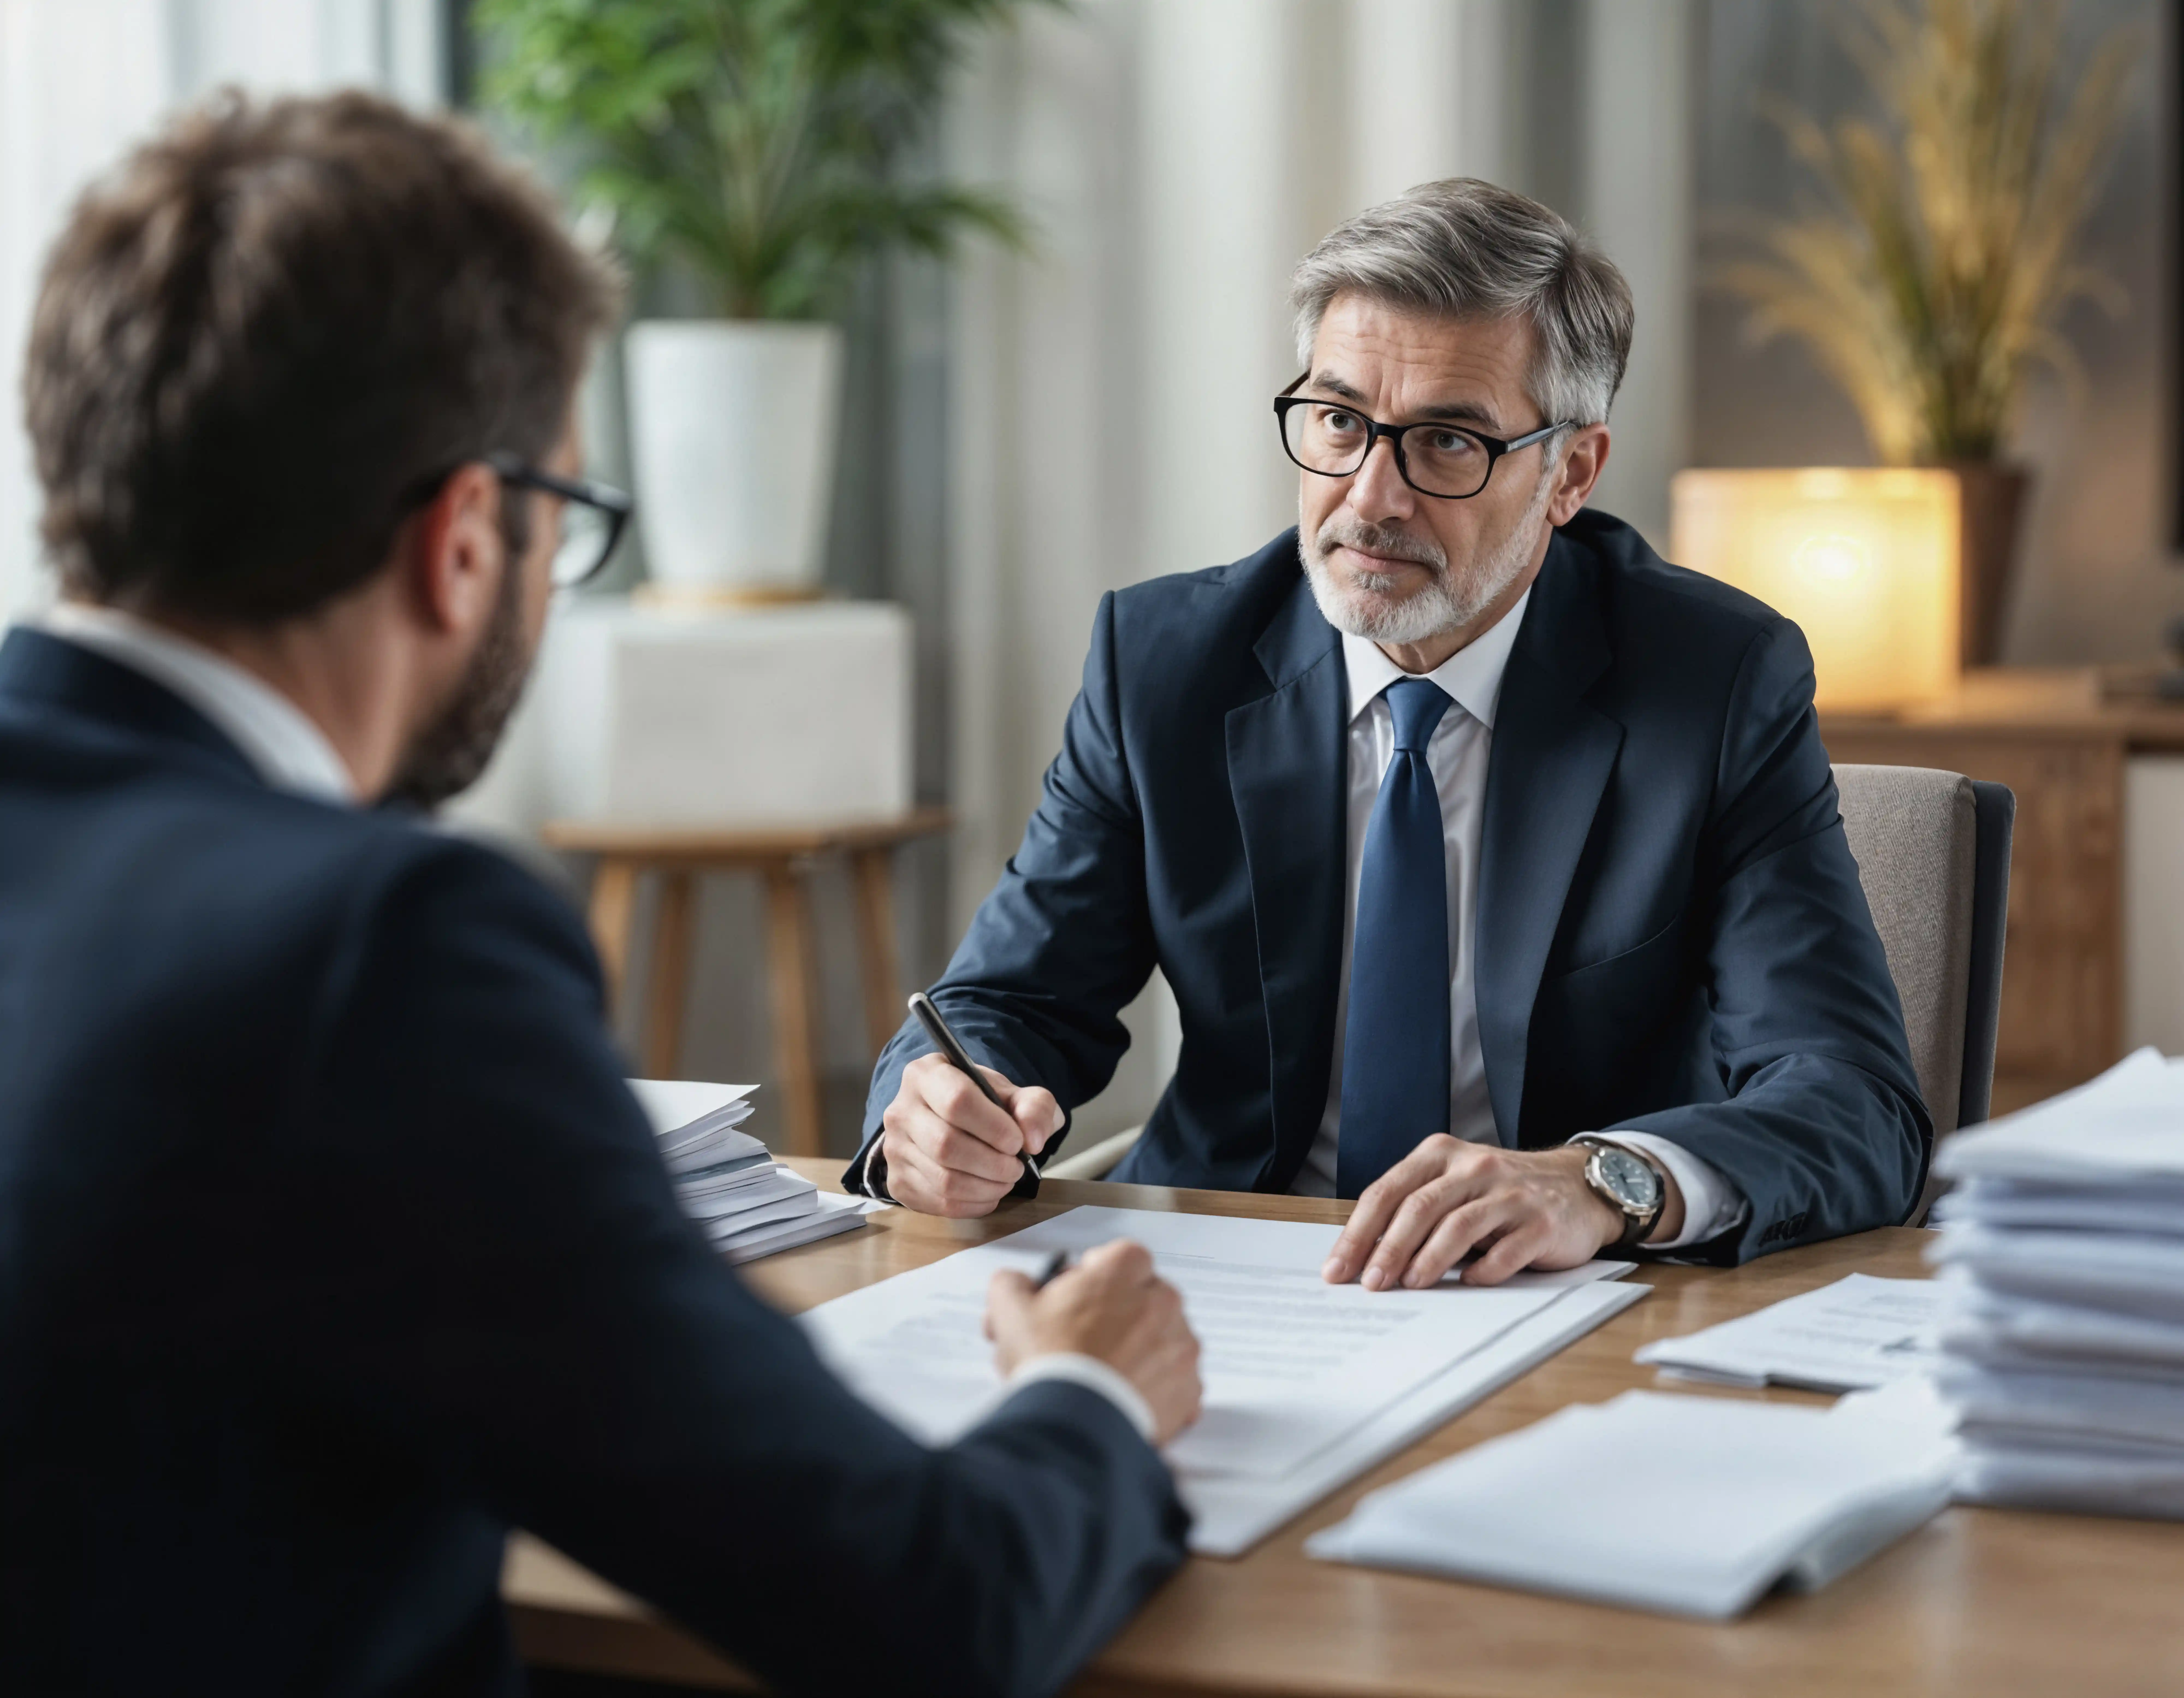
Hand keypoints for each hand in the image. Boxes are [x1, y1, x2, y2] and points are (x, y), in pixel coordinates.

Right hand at [880, 1052, 1062, 1218]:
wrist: (955, 1123)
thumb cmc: (985, 1106)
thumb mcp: (1017, 1095)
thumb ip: (1034, 1108)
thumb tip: (1033, 1140)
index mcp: (927, 1074)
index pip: (957, 1101)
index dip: (994, 1127)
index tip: (1017, 1141)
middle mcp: (901, 1109)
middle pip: (946, 1145)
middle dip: (993, 1164)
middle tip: (1016, 1167)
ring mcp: (894, 1148)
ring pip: (943, 1180)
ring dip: (986, 1187)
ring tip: (1006, 1180)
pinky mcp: (897, 1182)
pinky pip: (939, 1203)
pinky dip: (974, 1205)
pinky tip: (989, 1193)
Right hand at [986, 1239, 1202, 1445]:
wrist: (1073, 1427)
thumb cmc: (1048, 1363)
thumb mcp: (1010, 1310)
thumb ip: (1013, 1283)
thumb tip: (1017, 1284)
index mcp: (1125, 1271)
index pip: (1122, 1257)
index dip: (1099, 1274)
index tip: (1082, 1295)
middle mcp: (1164, 1302)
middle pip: (1146, 1297)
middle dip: (1121, 1314)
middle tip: (1087, 1341)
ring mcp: (1181, 1347)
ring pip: (1164, 1340)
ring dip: (1141, 1351)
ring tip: (1105, 1376)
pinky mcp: (1189, 1390)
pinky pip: (1178, 1382)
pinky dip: (1157, 1389)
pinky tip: (1127, 1399)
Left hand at [1321, 1137, 1682, 1289]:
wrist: (1577, 1186)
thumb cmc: (1500, 1193)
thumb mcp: (1454, 1186)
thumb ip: (1415, 1209)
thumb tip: (1364, 1257)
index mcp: (1441, 1155)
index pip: (1387, 1191)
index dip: (1357, 1232)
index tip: (1336, 1269)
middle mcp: (1474, 1166)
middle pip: (1418, 1207)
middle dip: (1387, 1249)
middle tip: (1369, 1284)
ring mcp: (1510, 1192)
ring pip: (1458, 1225)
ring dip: (1428, 1259)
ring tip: (1410, 1285)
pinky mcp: (1541, 1221)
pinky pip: (1506, 1250)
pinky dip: (1483, 1270)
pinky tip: (1469, 1283)